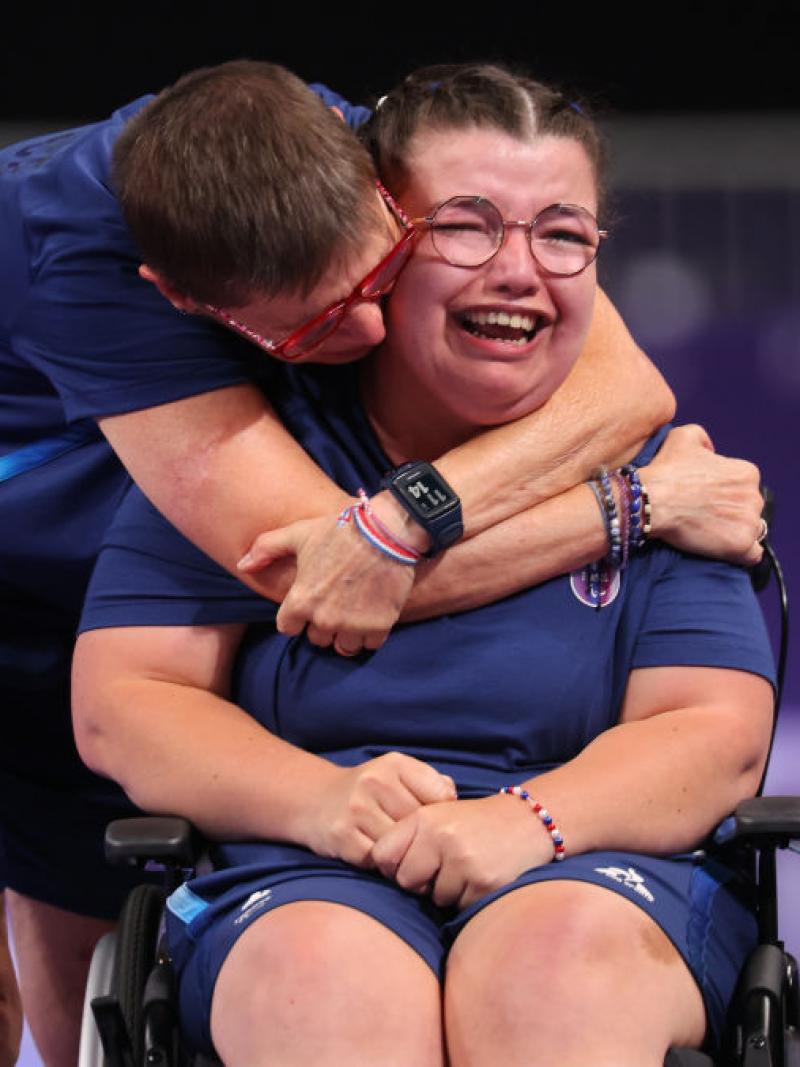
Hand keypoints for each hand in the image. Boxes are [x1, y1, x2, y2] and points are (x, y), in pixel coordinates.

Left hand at [238, 512, 416, 653]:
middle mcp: (324, 619)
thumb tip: (242, 565)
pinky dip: (370, 634)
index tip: (307, 605)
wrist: (385, 531)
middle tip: (334, 606)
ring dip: (346, 635)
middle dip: (322, 625)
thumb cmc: (338, 530)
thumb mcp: (298, 534)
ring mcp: (353, 625)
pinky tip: (372, 616)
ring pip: (344, 647)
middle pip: (317, 639)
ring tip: (353, 616)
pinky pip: (370, 644)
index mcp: (301, 601)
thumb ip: (266, 549)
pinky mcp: (379, 626)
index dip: (295, 617)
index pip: (287, 628)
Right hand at [298, 753, 455, 867]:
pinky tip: (384, 858)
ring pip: (402, 845)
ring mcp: (357, 810)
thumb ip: (430, 783)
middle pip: (422, 823)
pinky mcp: (344, 837)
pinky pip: (379, 861)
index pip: (441, 795)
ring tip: (404, 852)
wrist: (315, 800)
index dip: (443, 814)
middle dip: (425, 838)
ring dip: (406, 854)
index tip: (437, 822)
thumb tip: (456, 801)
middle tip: (421, 844)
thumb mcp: (397, 774)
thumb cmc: (369, 791)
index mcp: (394, 764)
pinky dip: (385, 865)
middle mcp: (374, 782)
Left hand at [372, 794, 553, 908]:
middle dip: (421, 881)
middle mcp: (441, 837)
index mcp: (424, 818)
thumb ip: (406, 837)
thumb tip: (380, 870)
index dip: (393, 865)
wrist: (526, 822)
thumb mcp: (437, 814)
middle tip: (444, 865)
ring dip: (448, 890)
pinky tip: (480, 876)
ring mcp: (463, 861)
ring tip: (467, 866)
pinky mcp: (483, 883)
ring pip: (435, 897)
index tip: (409, 862)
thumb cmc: (472, 823)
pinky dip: (467, 897)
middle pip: (406, 881)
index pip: (382, 855)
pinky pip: (459, 905)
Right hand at [642, 424, 764, 564]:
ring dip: (734, 532)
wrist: (651, 501)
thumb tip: (710, 451)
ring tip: (709, 533)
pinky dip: (741, 553)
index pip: (744, 488)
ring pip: (751, 530)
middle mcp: (754, 496)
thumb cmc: (667, 471)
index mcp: (746, 472)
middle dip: (731, 513)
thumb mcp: (683, 437)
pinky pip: (752, 554)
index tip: (706, 499)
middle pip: (749, 509)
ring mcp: (749, 522)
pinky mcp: (740, 544)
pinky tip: (722, 549)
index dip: (725, 494)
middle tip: (704, 516)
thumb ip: (702, 438)